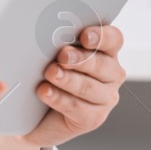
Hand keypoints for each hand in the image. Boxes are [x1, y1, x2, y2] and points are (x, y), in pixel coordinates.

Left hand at [12, 23, 125, 147]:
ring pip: (89, 87)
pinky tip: (45, 92)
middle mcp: (111, 74)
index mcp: (105, 52)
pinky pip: (78, 107)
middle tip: (62, 54)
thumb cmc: (47, 75)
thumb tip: (43, 32)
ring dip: (68, 79)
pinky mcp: (93, 117)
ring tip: (51, 73)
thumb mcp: (52, 54)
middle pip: (102, 64)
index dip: (101, 36)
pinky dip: (59, 98)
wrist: (37, 113)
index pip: (113, 39)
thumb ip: (56, 43)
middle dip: (80, 58)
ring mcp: (105, 97)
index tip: (84, 36)